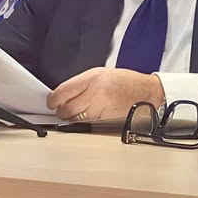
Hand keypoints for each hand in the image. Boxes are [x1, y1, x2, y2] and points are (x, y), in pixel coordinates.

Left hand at [47, 67, 164, 120]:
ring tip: (78, 109)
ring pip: (73, 119)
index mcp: (92, 78)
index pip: (62, 92)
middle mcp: (94, 93)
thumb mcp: (101, 73)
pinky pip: (84, 124)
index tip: (52, 101)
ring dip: (71, 116)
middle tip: (63, 107)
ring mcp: (98, 108)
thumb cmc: (126, 81)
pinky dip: (81, 121)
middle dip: (61, 109)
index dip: (53, 99)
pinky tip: (88, 114)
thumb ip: (82, 82)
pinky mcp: (102, 121)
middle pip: (65, 108)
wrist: (145, 93)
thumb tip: (64, 92)